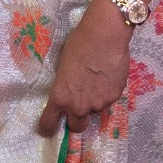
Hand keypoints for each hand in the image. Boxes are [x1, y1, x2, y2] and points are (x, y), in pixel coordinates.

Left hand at [36, 3, 130, 136]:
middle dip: (76, 119)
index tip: (49, 127)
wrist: (105, 35)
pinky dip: (107, 93)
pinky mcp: (114, 97)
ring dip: (93, 103)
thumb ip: (65, 87)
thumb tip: (69, 93)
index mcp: (60, 97)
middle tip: (79, 105)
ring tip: (97, 82)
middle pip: (77, 127)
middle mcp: (79, 106)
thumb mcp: (63, 67)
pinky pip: (108, 101)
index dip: (48, 127)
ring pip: (95, 112)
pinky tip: (107, 76)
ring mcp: (98, 104)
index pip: (48, 124)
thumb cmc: (78, 44)